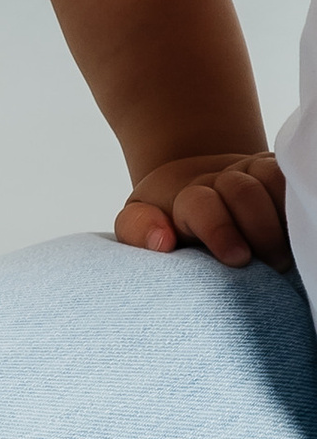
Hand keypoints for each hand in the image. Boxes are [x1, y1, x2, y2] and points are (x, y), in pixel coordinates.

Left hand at [115, 148, 289, 271]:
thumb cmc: (170, 219)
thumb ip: (138, 230)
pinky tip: (303, 225)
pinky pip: (292, 176)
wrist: (200, 183)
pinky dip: (298, 197)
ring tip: (294, 251)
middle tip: (276, 265)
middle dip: (261, 229)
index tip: (237, 259)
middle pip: (243, 192)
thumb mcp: (141, 222)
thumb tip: (161, 240)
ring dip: (286, 214)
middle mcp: (223, 180)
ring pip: (274, 180)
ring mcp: (255, 173)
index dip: (219, 229)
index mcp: (188, 197)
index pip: (201, 205)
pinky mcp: (279, 173)